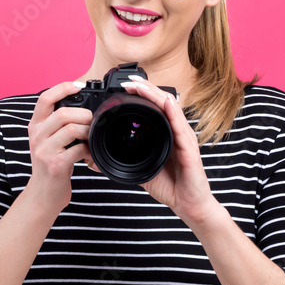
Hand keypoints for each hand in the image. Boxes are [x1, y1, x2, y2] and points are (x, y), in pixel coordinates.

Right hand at [25, 81, 93, 214]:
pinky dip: (89, 150)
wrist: (43, 194)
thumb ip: (57, 124)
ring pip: (71, 129)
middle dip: (84, 114)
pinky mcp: (55, 164)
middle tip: (92, 121)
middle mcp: (37, 136)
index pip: (45, 98)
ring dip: (88, 131)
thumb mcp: (47, 140)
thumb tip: (82, 106)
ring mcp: (44, 151)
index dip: (63, 88)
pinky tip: (90, 154)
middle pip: (62, 113)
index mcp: (35, 126)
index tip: (79, 86)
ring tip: (91, 137)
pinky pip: (78, 149)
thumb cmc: (51, 165)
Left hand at [119, 78, 218, 224]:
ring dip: (156, 95)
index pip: (153, 107)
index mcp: (165, 133)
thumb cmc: (169, 185)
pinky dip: (174, 115)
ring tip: (142, 85)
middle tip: (129, 80)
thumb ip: (121, 162)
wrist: (188, 205)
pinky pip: (181, 129)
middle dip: (146, 88)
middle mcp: (176, 132)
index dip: (141, 94)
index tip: (124, 86)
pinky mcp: (190, 150)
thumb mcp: (140, 169)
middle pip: (162, 102)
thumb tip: (94, 161)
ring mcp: (184, 139)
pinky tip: (167, 104)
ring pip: (171, 110)